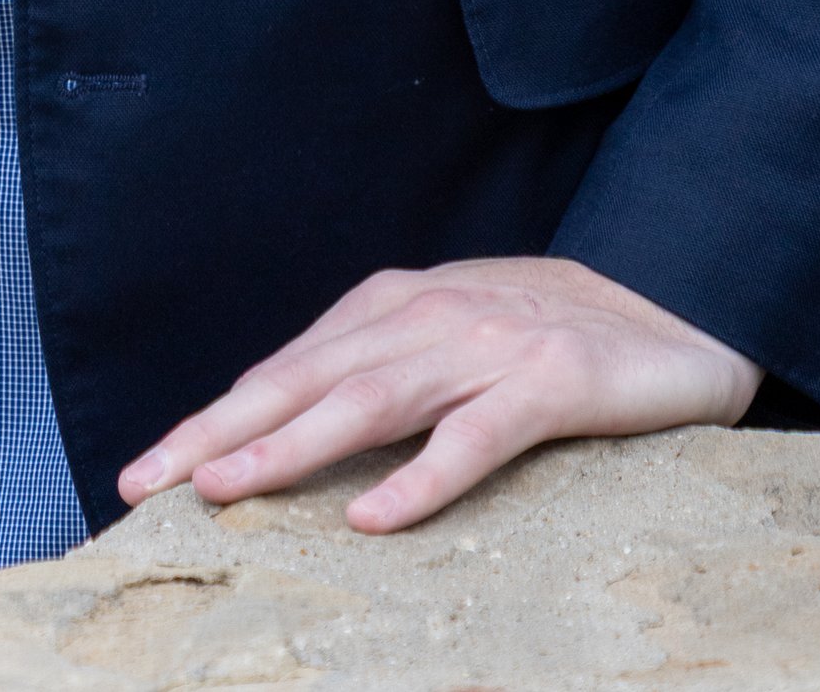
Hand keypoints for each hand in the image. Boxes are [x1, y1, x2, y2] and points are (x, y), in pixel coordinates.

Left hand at [116, 256, 759, 534]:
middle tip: (149, 479)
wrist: (673, 302)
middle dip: (219, 430)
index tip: (146, 467)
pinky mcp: (548, 382)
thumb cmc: (546, 334)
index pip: (284, 367)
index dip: (212, 417)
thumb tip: (281, 429)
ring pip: (369, 400)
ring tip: (227, 488)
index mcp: (393, 306)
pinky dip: (419, 477)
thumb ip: (376, 370)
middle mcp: (427, 317)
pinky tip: (373, 517)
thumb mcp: (448, 340)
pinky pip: (473, 437)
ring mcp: (485, 346)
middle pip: (304, 378)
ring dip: (290, 444)